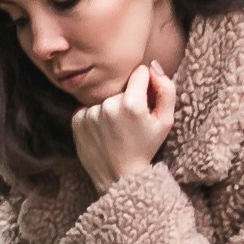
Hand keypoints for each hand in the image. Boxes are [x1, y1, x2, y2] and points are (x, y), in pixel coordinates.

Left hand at [70, 62, 174, 190]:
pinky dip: (96, 117)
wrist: (118, 178)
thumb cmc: (145, 148)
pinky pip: (89, 108)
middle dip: (128, 99)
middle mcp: (108, 105)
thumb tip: (153, 65)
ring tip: (116, 130)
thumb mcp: (166, 121)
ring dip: (111, 109)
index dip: (145, 85)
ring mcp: (90, 113)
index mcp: (131, 104)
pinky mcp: (76, 120)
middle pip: (121, 87)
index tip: (145, 102)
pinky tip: (103, 133)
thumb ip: (166, 89)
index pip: (140, 72)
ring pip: (105, 98)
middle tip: (130, 123)